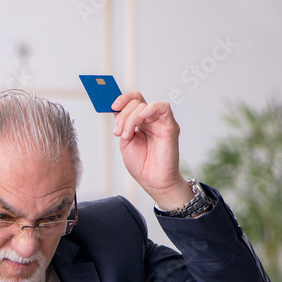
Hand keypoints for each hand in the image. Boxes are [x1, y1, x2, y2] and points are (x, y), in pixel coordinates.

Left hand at [112, 91, 193, 210]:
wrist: (153, 181)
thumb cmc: (142, 165)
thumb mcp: (125, 142)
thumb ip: (122, 124)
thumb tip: (115, 108)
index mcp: (140, 122)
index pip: (133, 101)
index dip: (122, 100)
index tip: (112, 106)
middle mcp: (151, 120)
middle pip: (135, 102)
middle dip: (122, 117)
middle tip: (119, 133)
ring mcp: (161, 122)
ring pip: (144, 105)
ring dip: (130, 119)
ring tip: (127, 135)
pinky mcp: (170, 127)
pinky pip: (164, 108)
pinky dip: (151, 108)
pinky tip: (143, 117)